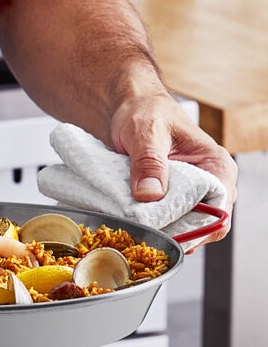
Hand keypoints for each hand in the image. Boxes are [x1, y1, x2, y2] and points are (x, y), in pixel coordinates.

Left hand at [110, 92, 237, 247]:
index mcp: (215, 166)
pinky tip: (134, 226)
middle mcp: (207, 184)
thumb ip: (148, 162)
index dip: (196, 231)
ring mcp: (187, 194)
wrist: (126, 107)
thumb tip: (150, 194)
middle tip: (146, 238)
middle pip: (201, 228)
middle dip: (175, 236)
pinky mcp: (168, 200)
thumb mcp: (145, 132)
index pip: (219, 213)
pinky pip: (164, 223)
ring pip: (181, 229)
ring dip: (160, 233)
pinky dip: (150, 227)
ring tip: (137, 232)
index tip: (167, 236)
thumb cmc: (144, 110)